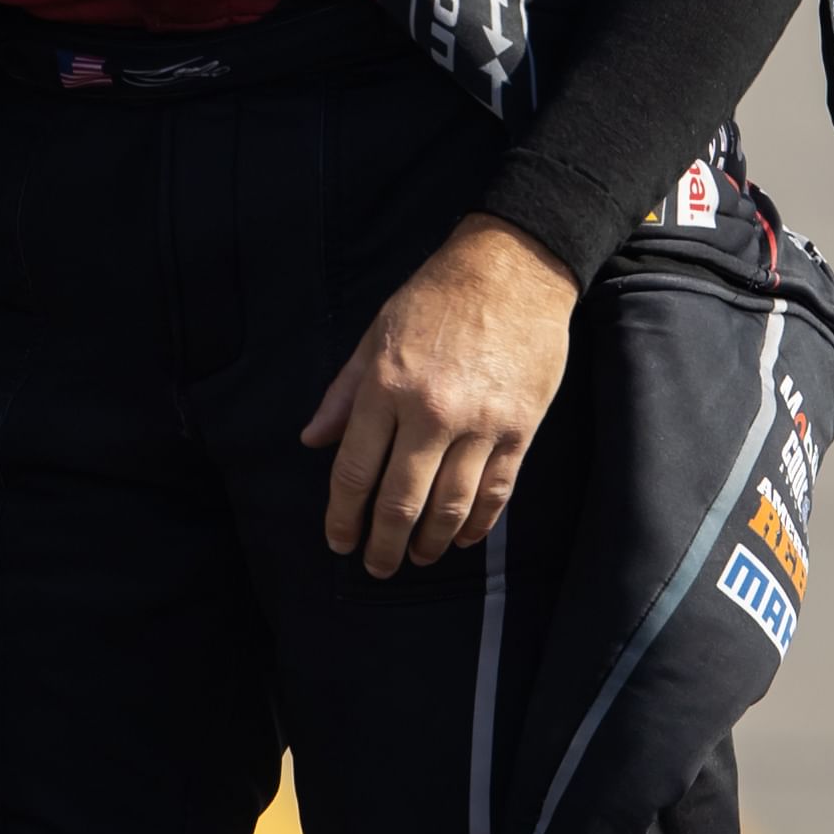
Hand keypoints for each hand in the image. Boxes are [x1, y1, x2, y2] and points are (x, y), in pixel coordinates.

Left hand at [300, 214, 577, 577]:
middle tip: (376, 566)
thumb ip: (344, 392)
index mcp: (387, 385)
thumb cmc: (438, 295)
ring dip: (428, 543)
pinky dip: (477, 524)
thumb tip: (314, 440)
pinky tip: (461, 537)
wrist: (515, 267)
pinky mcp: (520, 428)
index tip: (339, 539)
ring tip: (417, 557)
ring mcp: (480, 423)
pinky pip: (496, 492)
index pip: (354, 470)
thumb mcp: (377, 332)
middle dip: (383, 545)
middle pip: (400, 501)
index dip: (343, 515)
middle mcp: (430, 411)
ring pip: (449, 507)